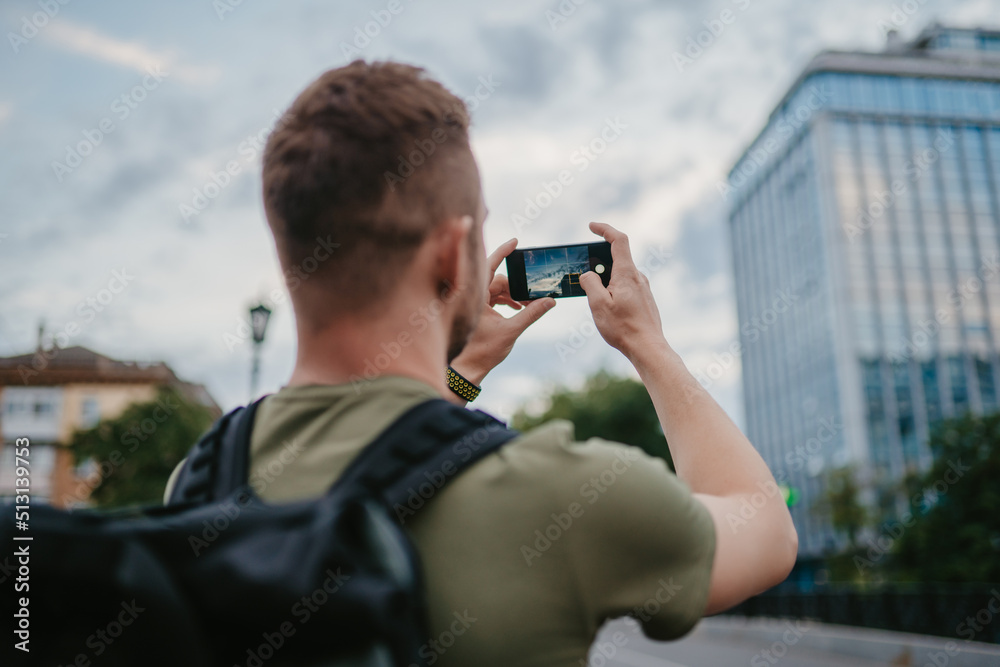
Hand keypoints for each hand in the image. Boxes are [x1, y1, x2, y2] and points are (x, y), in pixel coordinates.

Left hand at [449, 239, 555, 387]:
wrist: (466, 370)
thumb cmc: (482, 352)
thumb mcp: (511, 331)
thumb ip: (531, 314)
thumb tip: (550, 301)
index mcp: (474, 296)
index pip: (489, 266)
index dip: (503, 252)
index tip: (515, 241)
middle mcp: (471, 296)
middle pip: (497, 280)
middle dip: (516, 287)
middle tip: (533, 296)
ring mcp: (472, 303)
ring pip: (496, 290)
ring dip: (512, 296)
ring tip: (527, 305)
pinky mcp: (476, 311)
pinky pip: (492, 298)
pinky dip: (505, 301)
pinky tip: (518, 309)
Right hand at [578, 222, 666, 360]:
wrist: (647, 347)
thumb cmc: (623, 328)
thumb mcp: (598, 304)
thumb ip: (590, 283)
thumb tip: (587, 274)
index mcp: (626, 273)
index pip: (618, 240)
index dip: (605, 229)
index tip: (591, 226)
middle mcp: (638, 277)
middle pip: (617, 259)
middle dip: (598, 263)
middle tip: (584, 277)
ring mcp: (643, 288)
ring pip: (620, 275)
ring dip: (605, 280)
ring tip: (596, 300)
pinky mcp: (644, 299)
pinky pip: (626, 287)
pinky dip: (613, 290)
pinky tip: (608, 310)